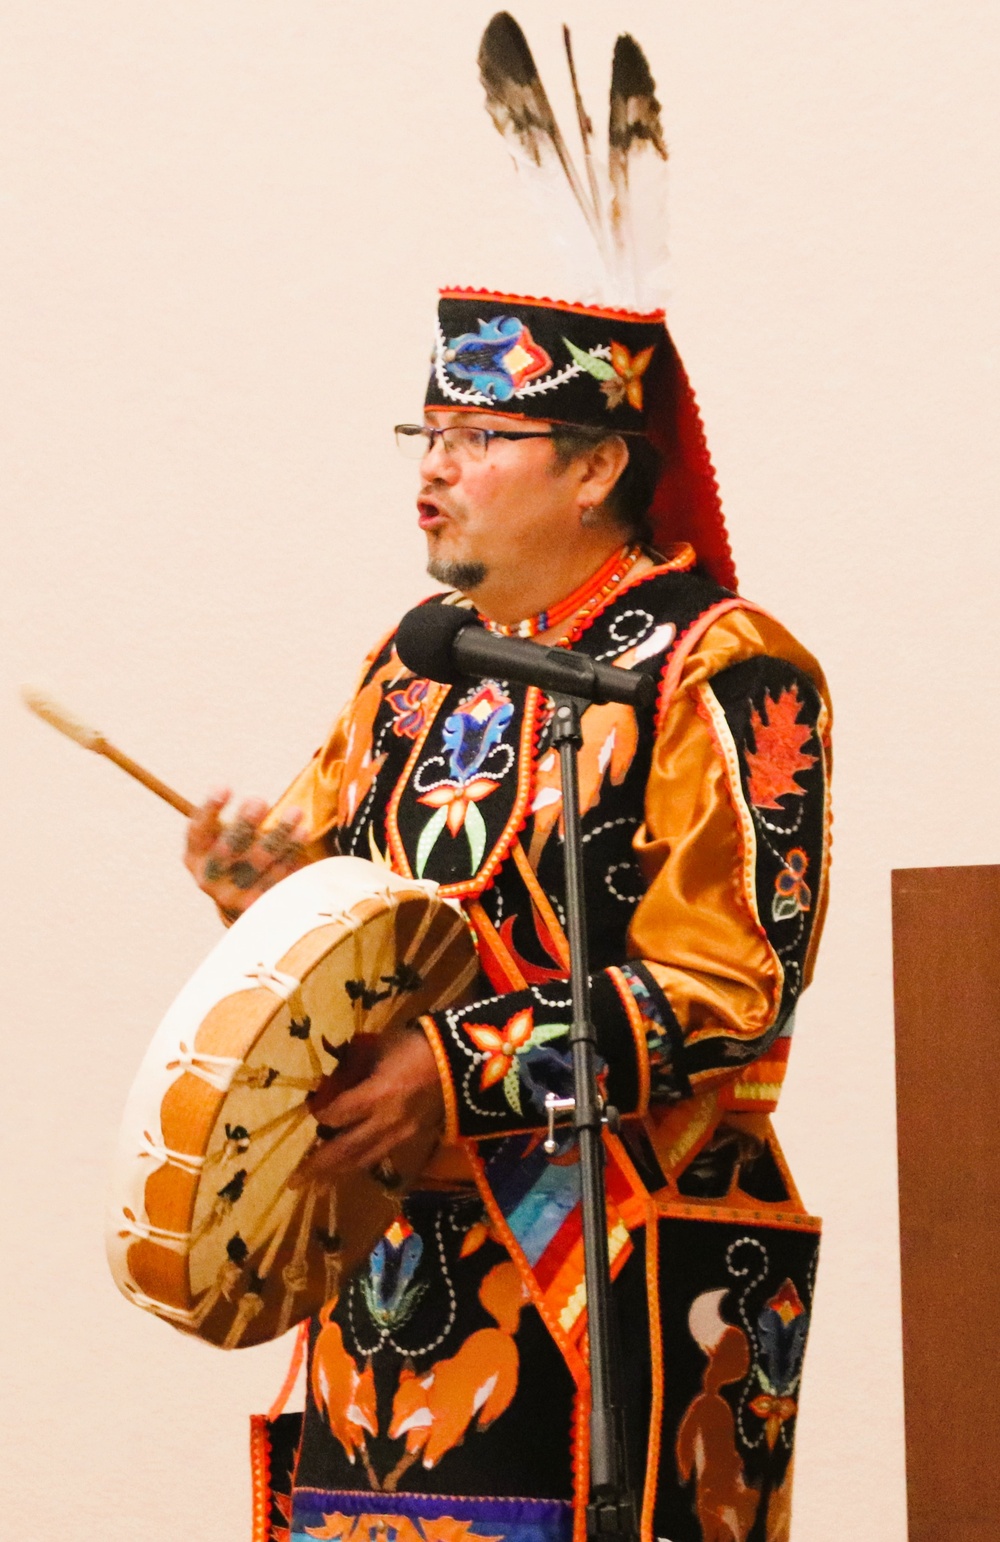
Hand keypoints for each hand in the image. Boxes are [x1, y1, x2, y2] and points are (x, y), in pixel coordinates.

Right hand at [184, 788, 307, 920]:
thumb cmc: (234, 853)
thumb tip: (246, 798)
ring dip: (278, 834)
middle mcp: (208, 879)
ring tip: (295, 812)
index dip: (209, 810)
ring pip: (257, 864)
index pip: (198, 832)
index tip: (224, 787)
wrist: (244, 899)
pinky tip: (302, 833)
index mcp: (194, 857)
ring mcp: (232, 896)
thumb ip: (228, 820)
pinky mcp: (259, 905)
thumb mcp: (221, 837)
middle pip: (226, 852)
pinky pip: (278, 876)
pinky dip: (291, 853)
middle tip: (259, 800)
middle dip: (243, 825)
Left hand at [292, 1022, 444, 1186]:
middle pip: (345, 1149)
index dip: (321, 1117)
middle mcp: (385, 1121)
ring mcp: (401, 1133)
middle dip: (318, 1166)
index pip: (337, 1115)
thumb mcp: (382, 1047)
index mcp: (376, 1095)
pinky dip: (363, 1163)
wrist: (464, 1060)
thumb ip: (358, 1065)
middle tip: (294, 1181)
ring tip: (318, 1186)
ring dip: (338, 1174)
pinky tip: (352, 1168)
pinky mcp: (414, 1137)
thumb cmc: (419, 1045)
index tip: (313, 1114)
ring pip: (364, 1159)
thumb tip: (338, 1075)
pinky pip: (382, 1154)